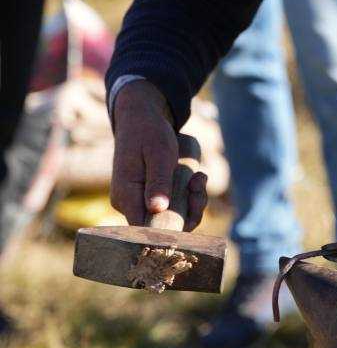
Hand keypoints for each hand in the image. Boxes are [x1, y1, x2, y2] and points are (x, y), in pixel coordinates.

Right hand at [110, 80, 207, 230]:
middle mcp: (128, 204)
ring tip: (200, 178)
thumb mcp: (158, 153)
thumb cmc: (149, 132)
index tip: (192, 210)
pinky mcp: (149, 197)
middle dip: (188, 211)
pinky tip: (197, 178)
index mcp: (126, 195)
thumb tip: (157, 209)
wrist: (142, 118)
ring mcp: (139, 201)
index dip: (170, 229)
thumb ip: (158, 180)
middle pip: (161, 225)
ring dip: (192, 202)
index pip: (144, 229)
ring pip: (170, 217)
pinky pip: (171, 207)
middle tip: (199, 185)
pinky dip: (188, 197)